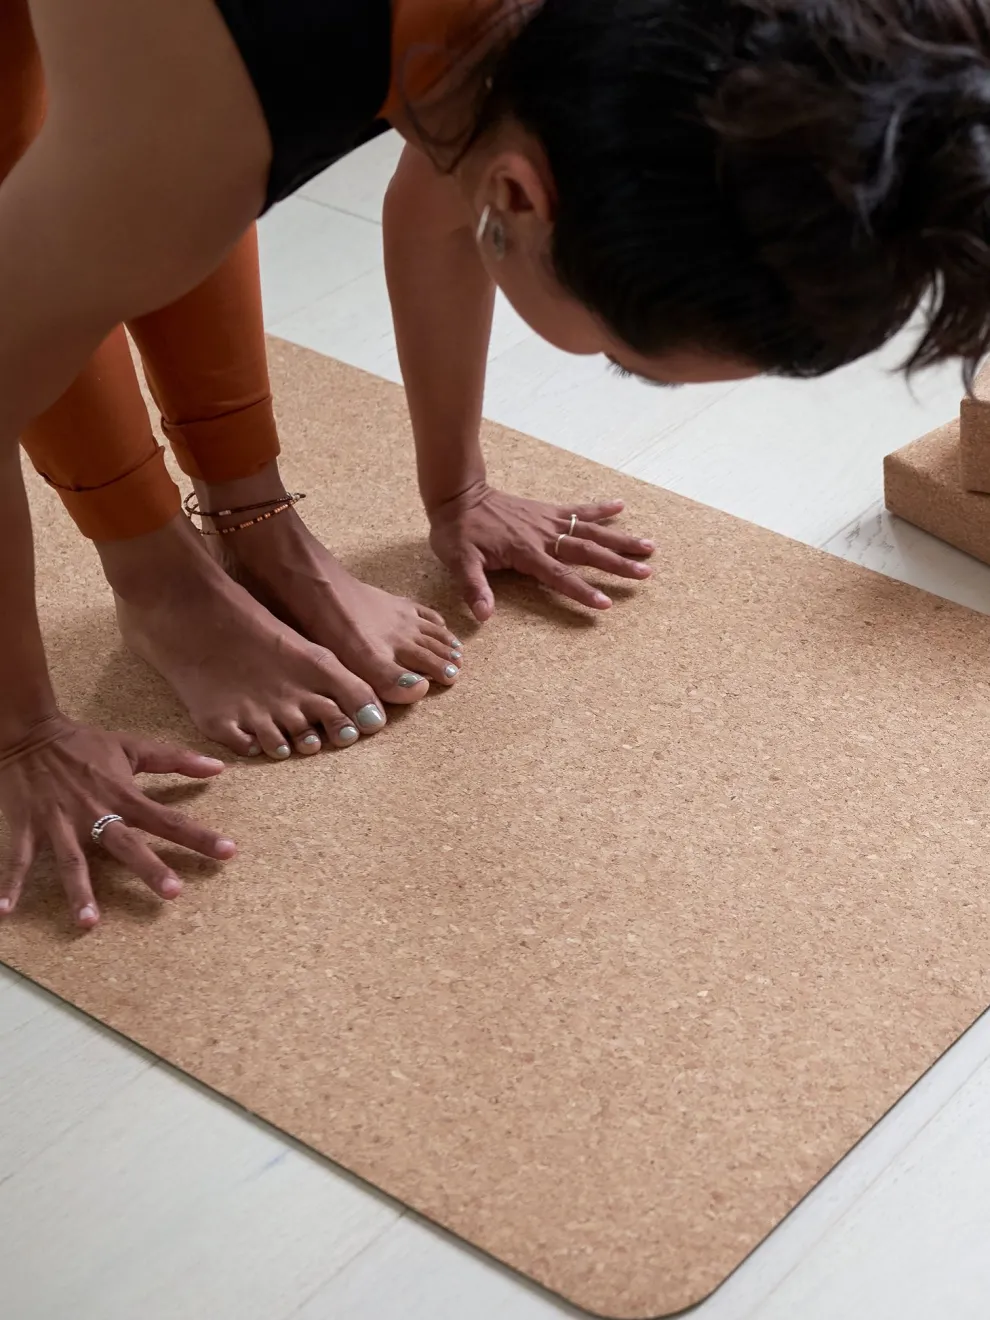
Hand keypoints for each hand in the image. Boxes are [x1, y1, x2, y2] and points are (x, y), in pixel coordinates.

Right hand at [0, 715, 235, 929]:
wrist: (29, 731)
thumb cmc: (83, 743)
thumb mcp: (132, 747)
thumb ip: (175, 760)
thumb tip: (218, 768)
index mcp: (123, 795)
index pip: (168, 819)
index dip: (199, 836)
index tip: (228, 853)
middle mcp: (95, 811)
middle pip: (127, 844)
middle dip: (149, 868)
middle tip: (172, 893)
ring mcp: (60, 821)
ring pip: (72, 860)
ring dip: (79, 890)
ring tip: (89, 923)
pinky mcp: (28, 825)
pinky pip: (18, 858)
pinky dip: (8, 884)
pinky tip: (4, 912)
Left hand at [428, 483, 654, 620]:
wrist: (458, 496)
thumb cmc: (457, 533)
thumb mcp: (459, 562)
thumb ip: (474, 588)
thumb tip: (484, 616)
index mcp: (526, 552)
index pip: (560, 576)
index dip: (582, 591)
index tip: (606, 603)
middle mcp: (543, 536)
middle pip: (587, 552)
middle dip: (617, 564)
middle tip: (645, 573)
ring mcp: (548, 521)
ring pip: (591, 531)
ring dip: (620, 539)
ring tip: (649, 546)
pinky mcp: (547, 510)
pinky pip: (578, 509)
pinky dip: (600, 508)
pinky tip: (621, 506)